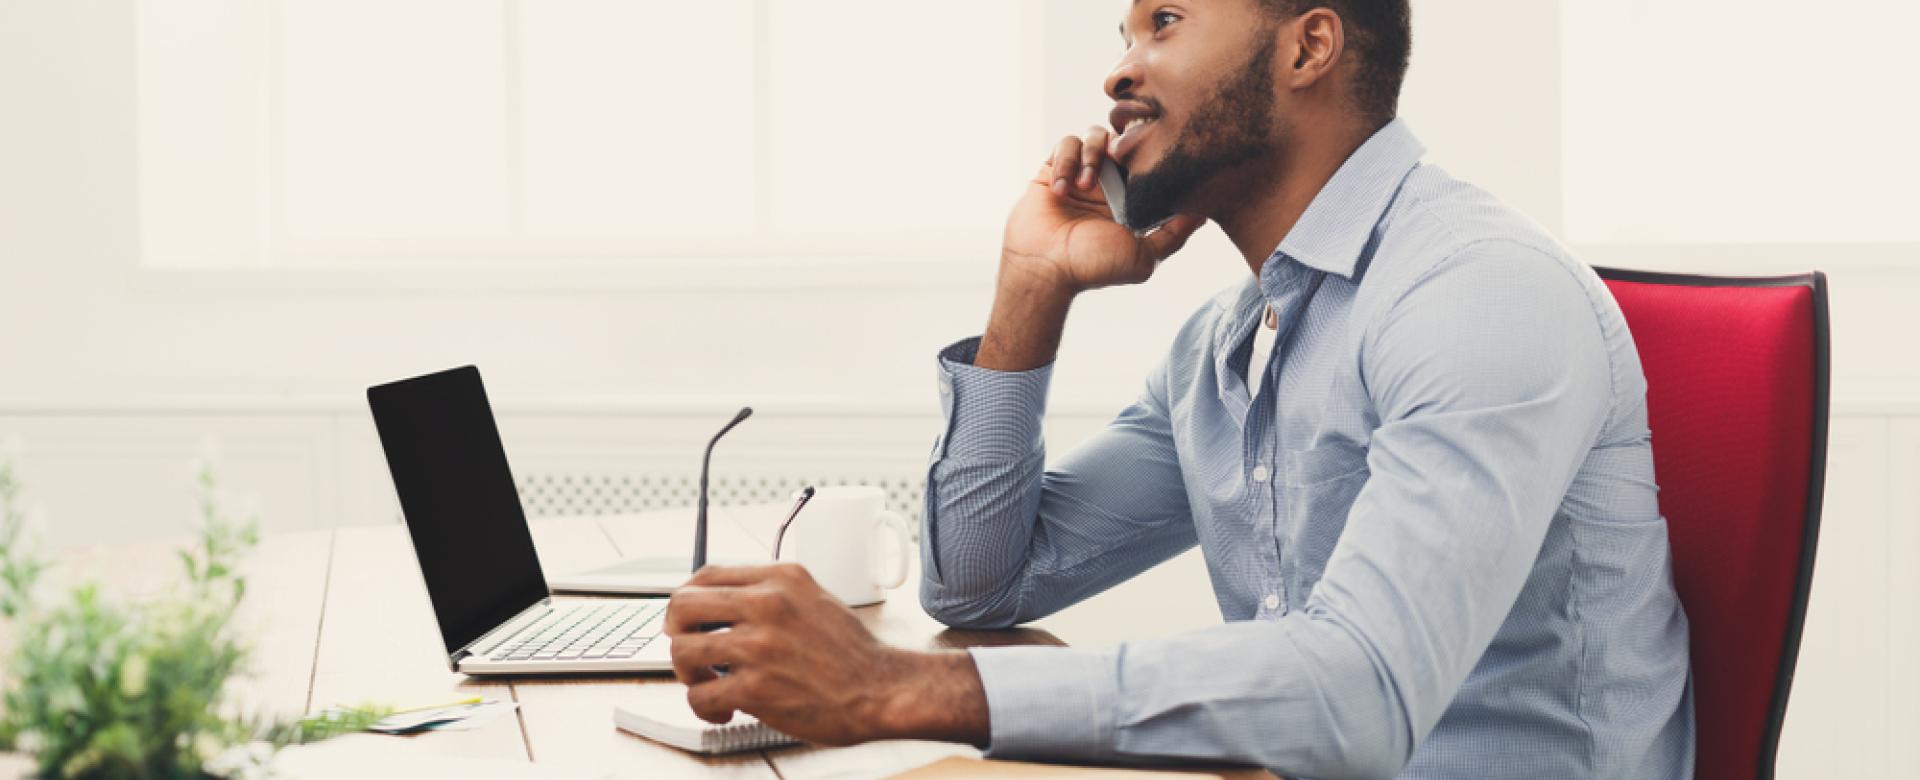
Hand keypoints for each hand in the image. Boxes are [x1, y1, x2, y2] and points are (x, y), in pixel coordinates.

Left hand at [664, 564, 988, 746]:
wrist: (882, 689)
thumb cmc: (851, 653)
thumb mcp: (813, 598)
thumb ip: (771, 594)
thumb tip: (724, 603)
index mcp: (780, 578)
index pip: (706, 575)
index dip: (688, 599)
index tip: (688, 619)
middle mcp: (766, 605)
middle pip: (682, 605)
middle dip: (675, 632)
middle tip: (689, 651)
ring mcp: (759, 646)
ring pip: (682, 651)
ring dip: (688, 674)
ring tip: (708, 685)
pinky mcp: (755, 687)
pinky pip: (699, 696)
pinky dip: (704, 708)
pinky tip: (723, 710)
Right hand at [1001, 127, 1207, 293]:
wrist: (1045, 269)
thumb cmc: (1094, 267)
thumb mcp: (1145, 256)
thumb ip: (1175, 233)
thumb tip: (1207, 212)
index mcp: (1132, 198)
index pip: (1150, 160)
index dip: (1154, 152)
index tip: (1154, 157)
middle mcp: (1109, 182)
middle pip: (1126, 139)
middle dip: (1125, 144)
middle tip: (1120, 159)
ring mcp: (1081, 173)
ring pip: (1097, 135)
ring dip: (1092, 155)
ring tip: (1085, 186)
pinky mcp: (1054, 168)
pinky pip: (1066, 144)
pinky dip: (1066, 161)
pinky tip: (1062, 190)